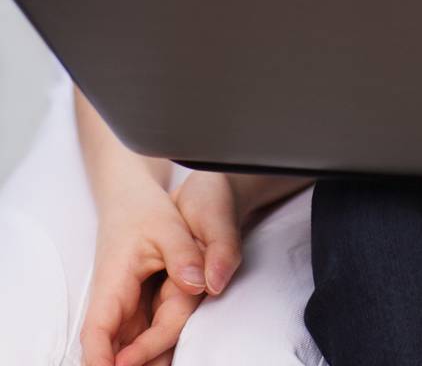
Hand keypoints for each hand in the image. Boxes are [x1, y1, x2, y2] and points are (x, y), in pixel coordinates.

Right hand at [80, 173, 242, 365]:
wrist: (130, 199)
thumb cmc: (142, 210)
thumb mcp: (169, 225)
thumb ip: (183, 255)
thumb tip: (198, 283)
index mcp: (113, 283)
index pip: (98, 331)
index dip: (100, 359)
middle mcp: (113, 302)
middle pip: (114, 349)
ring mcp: (123, 309)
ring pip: (126, 348)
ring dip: (143, 361)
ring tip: (167, 365)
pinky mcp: (134, 309)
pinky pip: (138, 338)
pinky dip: (150, 352)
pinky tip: (167, 361)